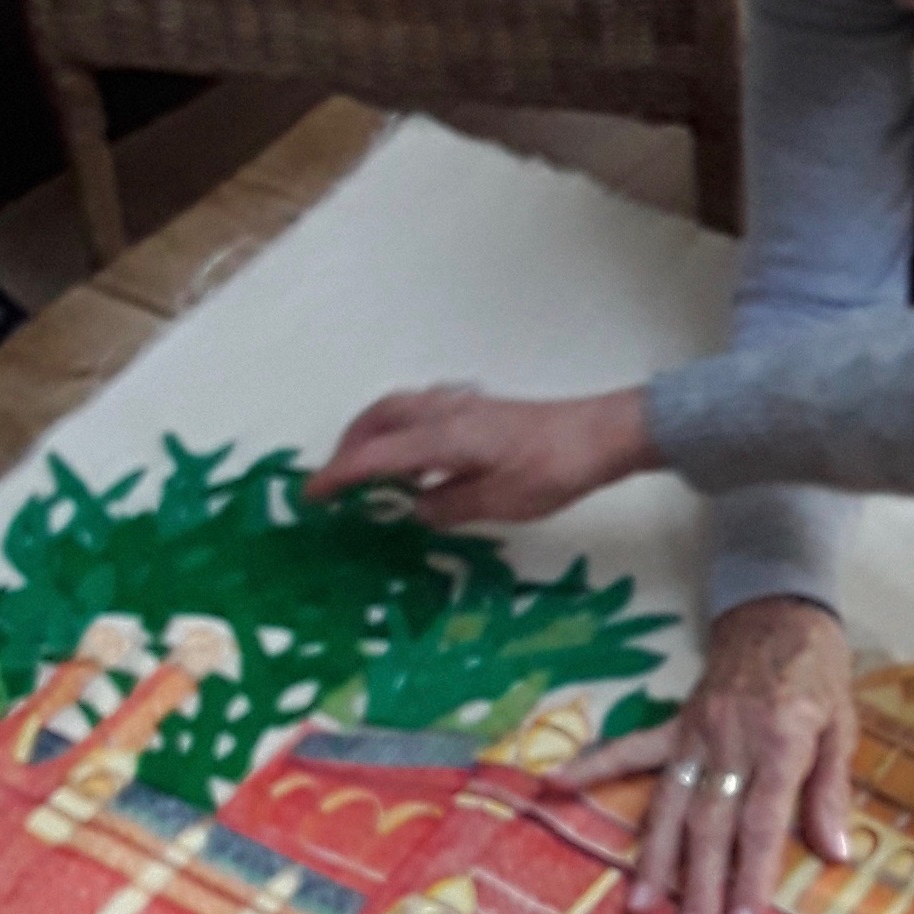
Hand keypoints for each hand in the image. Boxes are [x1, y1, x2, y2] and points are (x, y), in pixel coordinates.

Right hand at [305, 385, 658, 525]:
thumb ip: (450, 506)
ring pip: (400, 411)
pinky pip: (423, 414)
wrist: (602, 435)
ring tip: (371, 474)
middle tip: (336, 482)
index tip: (311, 496)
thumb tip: (415, 507)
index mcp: (443, 437)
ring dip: (375, 436)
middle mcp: (446, 413)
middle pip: (378, 419)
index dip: (338, 476)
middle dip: (349, 447)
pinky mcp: (480, 409)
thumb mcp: (500, 503)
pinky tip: (419, 464)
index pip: (375, 455)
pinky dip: (404, 433)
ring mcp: (464, 406)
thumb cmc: (554, 469)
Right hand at [559, 597, 856, 913]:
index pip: (763, 820)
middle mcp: (731, 739)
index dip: (752, 874)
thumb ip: (832, 790)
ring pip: (671, 802)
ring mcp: (695, 731)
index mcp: (781, 741)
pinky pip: (631, 748)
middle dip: (700, 884)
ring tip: (639, 906)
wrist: (780, 610)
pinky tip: (557, 786)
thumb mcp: (843, 726)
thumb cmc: (818, 673)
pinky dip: (594, 767)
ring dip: (655, 857)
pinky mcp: (674, 723)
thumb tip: (835, 853)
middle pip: (712, 822)